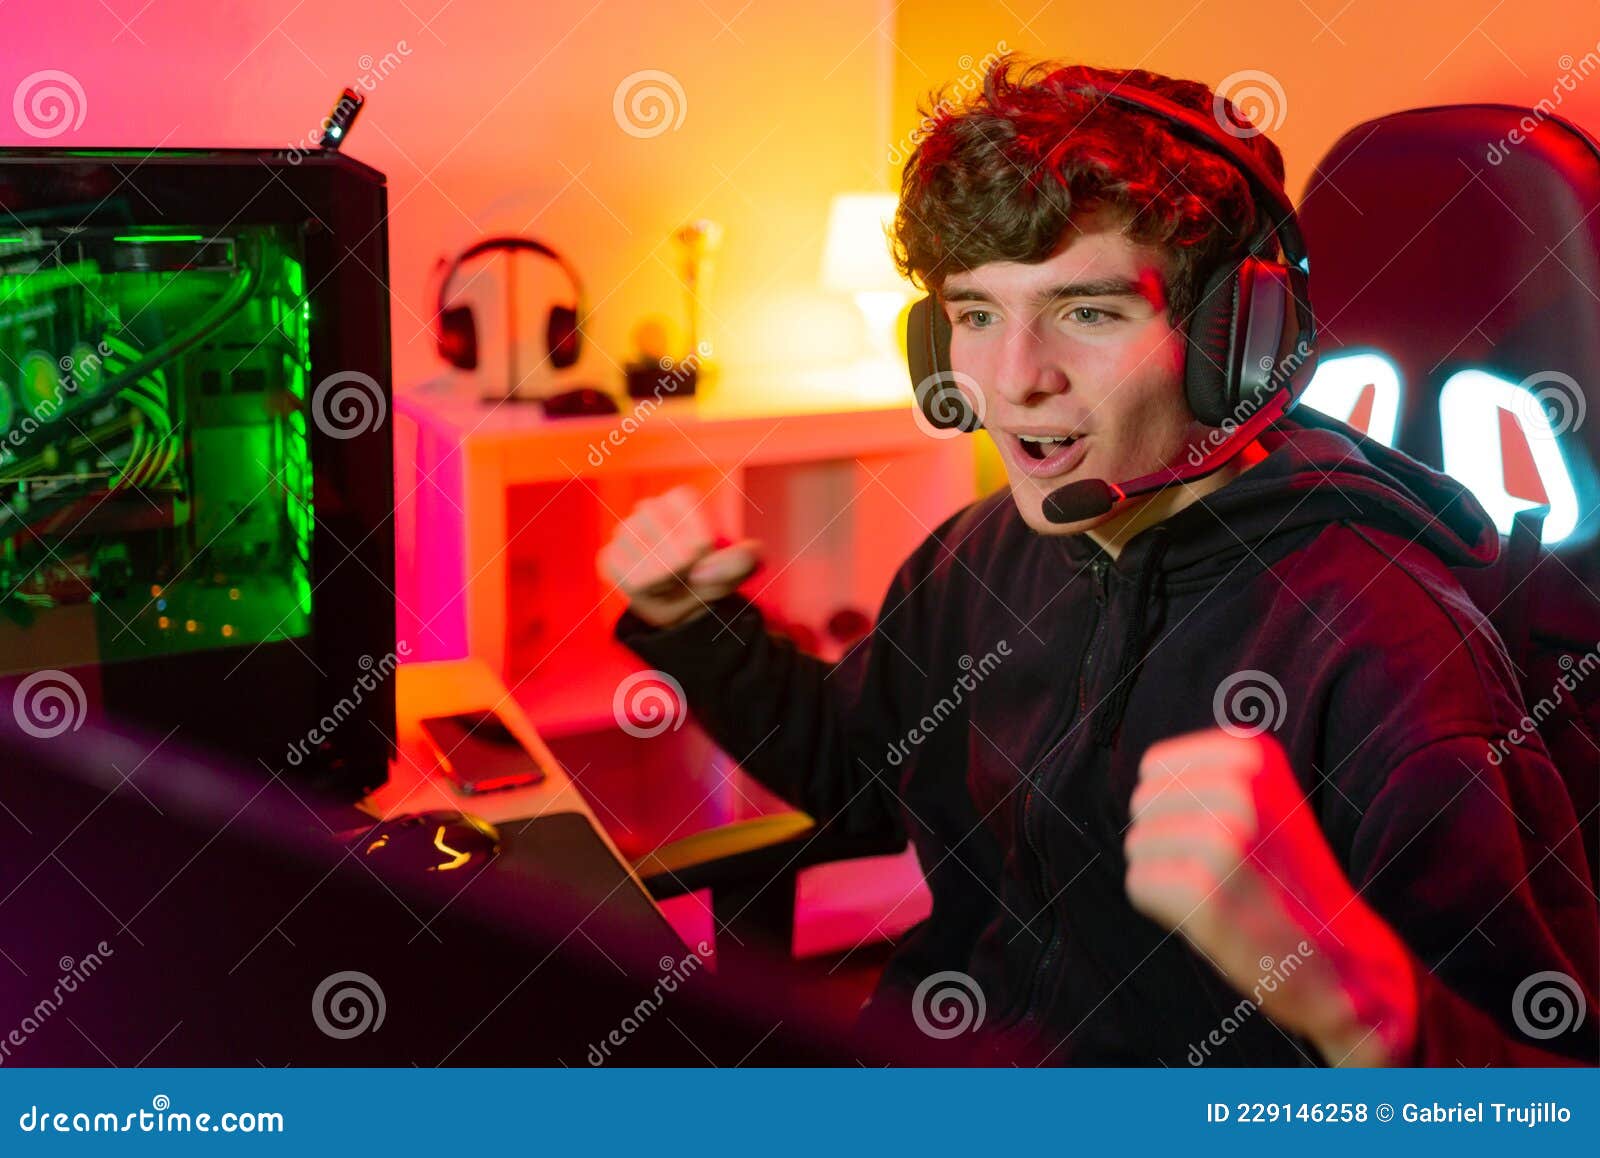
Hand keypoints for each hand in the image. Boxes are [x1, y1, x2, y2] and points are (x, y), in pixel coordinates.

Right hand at [596, 485, 761, 628]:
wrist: (679, 594)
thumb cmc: (711, 573)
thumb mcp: (739, 566)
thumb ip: (742, 561)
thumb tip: (700, 572)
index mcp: (682, 498)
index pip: (700, 541)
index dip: (706, 562)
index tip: (705, 561)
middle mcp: (648, 506)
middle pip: (675, 558)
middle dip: (689, 576)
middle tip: (688, 575)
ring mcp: (623, 530)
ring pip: (650, 571)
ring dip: (667, 585)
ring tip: (671, 580)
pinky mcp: (608, 556)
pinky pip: (628, 581)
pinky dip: (643, 591)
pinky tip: (650, 585)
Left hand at [1124, 728, 1417, 1065]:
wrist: (1338, 959)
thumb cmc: (1286, 880)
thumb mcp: (1264, 802)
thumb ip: (1209, 774)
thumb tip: (1150, 772)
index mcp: (1254, 752)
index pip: (1155, 765)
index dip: (1172, 806)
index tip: (1221, 833)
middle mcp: (1239, 784)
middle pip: (1143, 802)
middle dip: (1165, 839)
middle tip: (1221, 869)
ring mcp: (1223, 834)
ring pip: (1139, 844)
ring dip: (1166, 874)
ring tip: (1221, 891)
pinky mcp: (1204, 886)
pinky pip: (1139, 884)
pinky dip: (1162, 907)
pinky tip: (1210, 915)